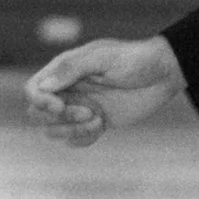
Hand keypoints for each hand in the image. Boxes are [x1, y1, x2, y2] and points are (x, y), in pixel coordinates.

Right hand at [23, 34, 186, 147]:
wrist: (165, 74)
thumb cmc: (136, 59)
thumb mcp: (104, 58)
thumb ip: (73, 68)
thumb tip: (43, 86)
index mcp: (65, 69)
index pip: (33, 89)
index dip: (40, 101)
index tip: (60, 106)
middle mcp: (68, 89)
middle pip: (38, 114)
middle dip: (59, 118)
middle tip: (89, 112)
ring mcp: (79, 107)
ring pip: (53, 130)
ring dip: (72, 130)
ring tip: (98, 120)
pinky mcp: (94, 122)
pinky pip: (74, 140)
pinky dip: (83, 139)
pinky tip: (102, 127)